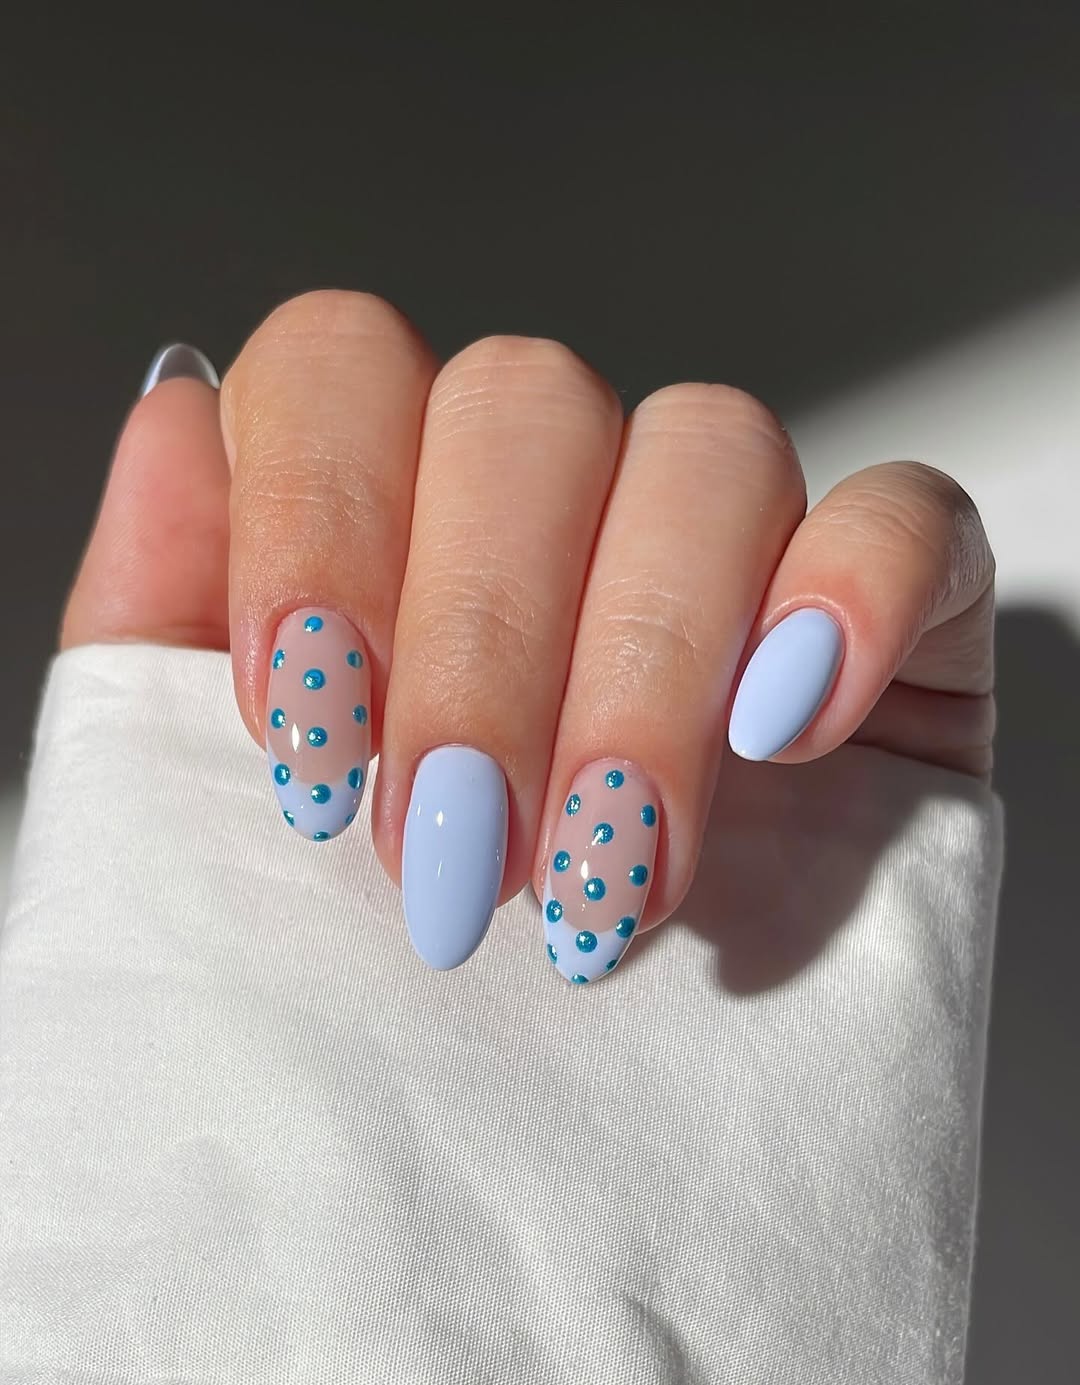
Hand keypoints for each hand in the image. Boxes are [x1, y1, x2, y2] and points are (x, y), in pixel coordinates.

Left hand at [62, 293, 995, 981]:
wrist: (542, 1209)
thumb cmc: (369, 1019)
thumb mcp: (209, 828)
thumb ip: (155, 620)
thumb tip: (167, 421)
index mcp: (392, 524)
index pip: (344, 369)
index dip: (314, 517)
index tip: (307, 729)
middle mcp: (557, 516)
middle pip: (526, 410)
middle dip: (479, 645)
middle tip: (451, 855)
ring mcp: (729, 557)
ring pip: (705, 452)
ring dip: (639, 672)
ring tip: (608, 870)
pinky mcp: (891, 629)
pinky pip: (908, 520)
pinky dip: (855, 594)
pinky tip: (791, 726)